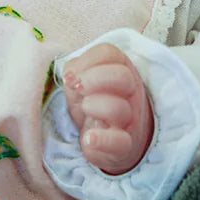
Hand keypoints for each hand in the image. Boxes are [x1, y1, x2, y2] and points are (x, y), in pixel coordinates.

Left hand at [62, 43, 153, 174]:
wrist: (118, 141)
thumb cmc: (97, 102)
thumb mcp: (85, 81)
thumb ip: (76, 71)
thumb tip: (69, 76)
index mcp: (120, 69)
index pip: (109, 53)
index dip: (87, 60)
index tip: (72, 75)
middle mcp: (129, 91)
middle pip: (122, 76)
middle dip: (94, 79)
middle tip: (77, 88)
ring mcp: (129, 119)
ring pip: (119, 108)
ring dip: (94, 106)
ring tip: (85, 110)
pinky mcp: (124, 146)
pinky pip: (120, 143)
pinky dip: (102, 141)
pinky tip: (88, 139)